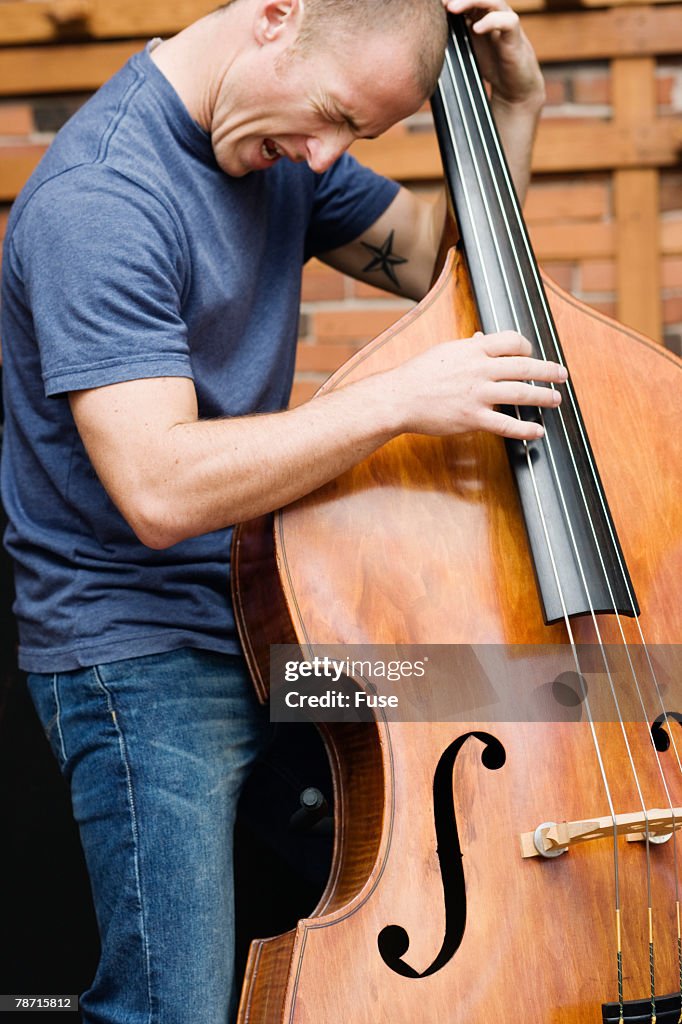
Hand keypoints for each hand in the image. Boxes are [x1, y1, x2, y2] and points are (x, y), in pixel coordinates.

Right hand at [386, 330, 566, 440]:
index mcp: (473, 349)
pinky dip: (525, 429)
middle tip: (561, 375)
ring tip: (555, 399)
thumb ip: (468, 347)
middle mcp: (479, 369)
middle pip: (524, 366)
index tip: (532, 354)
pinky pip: (506, 424)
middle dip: (548, 371)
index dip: (527, 347)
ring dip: (543, 396)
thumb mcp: (445, 352)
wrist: (399, 398)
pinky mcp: (473, 418)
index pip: (512, 341)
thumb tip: (481, 338)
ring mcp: (478, 394)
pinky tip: (537, 431)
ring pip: (521, 393)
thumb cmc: (418, 374)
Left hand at [441, 0, 543, 109]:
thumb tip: (426, 36)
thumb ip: (452, 37)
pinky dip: (491, 22)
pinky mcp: (515, 37)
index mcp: (480, 14)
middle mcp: (493, 14)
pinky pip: (508, 21)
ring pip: (492, 1)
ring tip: (453, 9)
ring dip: (471, 1)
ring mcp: (505, 23)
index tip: (432, 4)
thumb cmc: (491, 65)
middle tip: (441, 2)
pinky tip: (476, 29)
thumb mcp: (465, 48)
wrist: (513, 87)